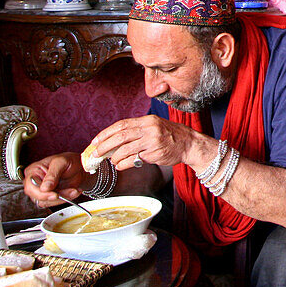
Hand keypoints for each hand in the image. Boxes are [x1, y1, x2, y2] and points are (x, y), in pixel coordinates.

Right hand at [23, 153, 90, 206]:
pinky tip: (73, 191)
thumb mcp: (61, 162)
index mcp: (33, 171)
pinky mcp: (50, 196)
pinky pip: (55, 203)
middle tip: (69, 191)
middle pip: (37, 197)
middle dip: (55, 196)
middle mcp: (35, 182)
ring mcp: (42, 191)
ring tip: (74, 189)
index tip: (55, 195)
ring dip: (63, 198)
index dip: (41, 193)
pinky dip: (66, 199)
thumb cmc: (69, 160)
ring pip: (47, 202)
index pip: (30, 187)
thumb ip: (52, 174)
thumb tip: (44, 188)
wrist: (81, 166)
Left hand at [91, 115, 209, 170]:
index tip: (95, 141)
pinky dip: (123, 164)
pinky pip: (134, 160)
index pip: (121, 125)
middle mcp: (149, 129)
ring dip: (114, 157)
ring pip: (125, 149)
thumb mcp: (154, 126)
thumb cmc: (170, 136)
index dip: (106, 133)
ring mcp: (152, 141)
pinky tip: (120, 166)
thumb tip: (114, 140)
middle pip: (120, 136)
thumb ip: (137, 131)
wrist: (189, 144)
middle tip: (96, 153)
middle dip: (105, 146)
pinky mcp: (155, 154)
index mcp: (147, 120)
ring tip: (112, 161)